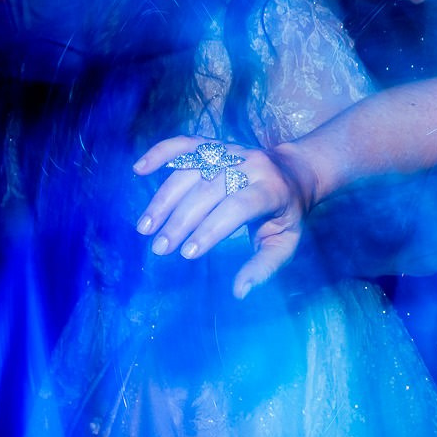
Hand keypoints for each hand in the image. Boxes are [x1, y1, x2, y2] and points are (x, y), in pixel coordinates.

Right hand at [132, 138, 308, 297]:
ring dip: (164, 198)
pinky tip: (139, 169)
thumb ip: (264, 266)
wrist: (296, 172)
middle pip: (209, 190)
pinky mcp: (216, 144)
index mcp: (271, 189)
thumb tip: (239, 292)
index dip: (211, 229)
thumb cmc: (287, 214)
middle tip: (160, 248)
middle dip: (181, 221)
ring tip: (145, 227)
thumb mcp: (286, 242)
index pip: (237, 207)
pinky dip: (161, 152)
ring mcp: (231, 151)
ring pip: (191, 170)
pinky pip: (186, 144)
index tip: (187, 253)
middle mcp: (250, 165)